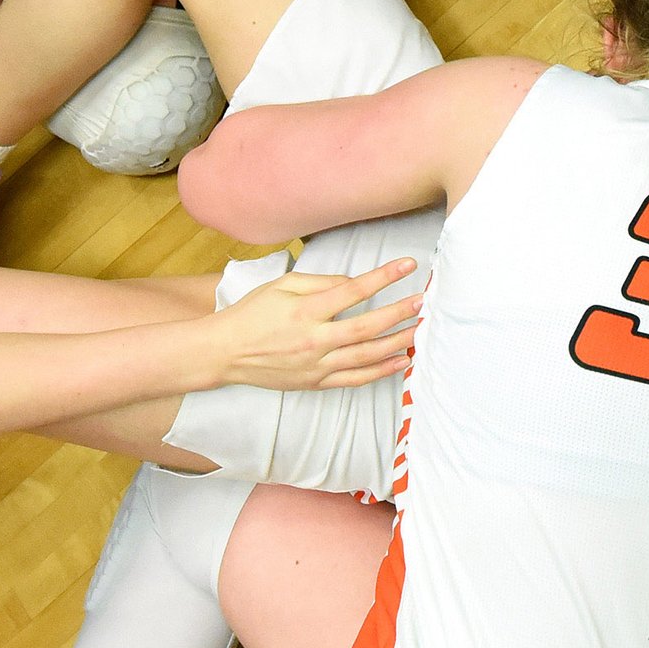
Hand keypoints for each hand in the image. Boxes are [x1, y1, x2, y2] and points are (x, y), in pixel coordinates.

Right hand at [205, 259, 421, 388]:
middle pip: (367, 326)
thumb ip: (322, 282)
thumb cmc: (253, 313)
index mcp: (305, 311)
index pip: (353, 290)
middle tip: (424, 302)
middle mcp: (314, 340)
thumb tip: (355, 283)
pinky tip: (400, 361)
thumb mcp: (283, 285)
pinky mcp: (316, 383)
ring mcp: (316, 365)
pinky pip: (355, 379)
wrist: (224, 352)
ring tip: (421, 330)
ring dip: (398, 342)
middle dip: (400, 313)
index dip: (384, 277)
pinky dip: (380, 371)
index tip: (408, 264)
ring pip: (366, 356)